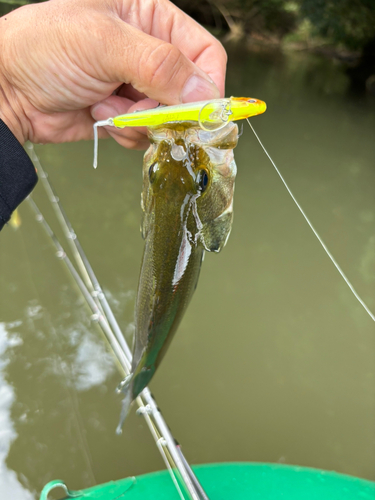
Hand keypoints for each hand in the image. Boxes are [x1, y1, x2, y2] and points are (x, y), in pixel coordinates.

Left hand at [0, 0, 225, 148]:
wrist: (6, 89)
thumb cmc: (44, 48)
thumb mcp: (103, 43)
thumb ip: (159, 64)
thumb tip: (205, 94)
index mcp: (151, 18)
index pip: (204, 53)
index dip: (206, 84)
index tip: (195, 110)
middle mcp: (150, 53)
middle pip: (189, 92)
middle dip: (166, 108)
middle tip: (137, 108)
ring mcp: (138, 88)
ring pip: (170, 118)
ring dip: (141, 122)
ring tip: (107, 106)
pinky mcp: (127, 116)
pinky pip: (147, 135)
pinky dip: (128, 134)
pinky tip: (102, 117)